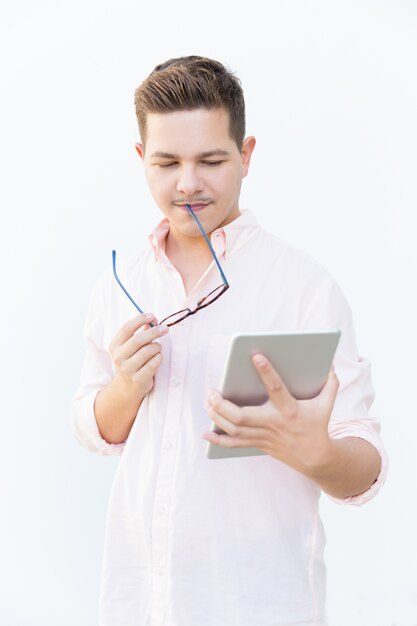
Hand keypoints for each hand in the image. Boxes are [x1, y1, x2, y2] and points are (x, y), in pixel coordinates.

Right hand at [109, 312, 168, 397]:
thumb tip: (154, 319)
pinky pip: (154, 363)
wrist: (128, 387)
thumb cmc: (132, 361)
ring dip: (157, 346)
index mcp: (114, 346)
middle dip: (154, 331)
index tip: (152, 316)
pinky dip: (159, 357)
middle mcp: (118, 357)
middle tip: (164, 329)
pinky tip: (157, 357)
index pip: (127, 328)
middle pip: (138, 339)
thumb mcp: (132, 346)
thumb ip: (142, 332)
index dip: (140, 319)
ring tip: (158, 348)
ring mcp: (127, 369)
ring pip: (148, 351)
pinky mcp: (138, 379)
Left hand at [202, 354, 339, 472]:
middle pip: (242, 417)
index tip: (256, 356)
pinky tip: (205, 433)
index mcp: (290, 409)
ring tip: (207, 401)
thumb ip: (330, 383)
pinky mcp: (257, 444)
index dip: (267, 372)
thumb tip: (330, 363)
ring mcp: (263, 435)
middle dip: (222, 404)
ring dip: (216, 415)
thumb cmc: (317, 424)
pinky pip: (234, 445)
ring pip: (234, 430)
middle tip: (212, 390)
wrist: (315, 458)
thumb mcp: (326, 404)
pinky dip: (217, 440)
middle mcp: (273, 423)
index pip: (277, 388)